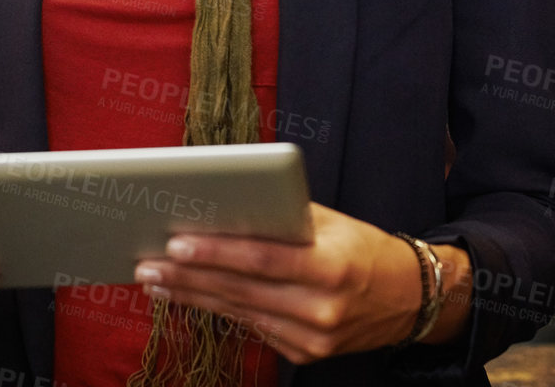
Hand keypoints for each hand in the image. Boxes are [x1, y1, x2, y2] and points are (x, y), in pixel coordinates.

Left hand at [131, 202, 460, 363]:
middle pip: (241, 290)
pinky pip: (252, 327)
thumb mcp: (330, 221)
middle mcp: (322, 307)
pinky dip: (218, 309)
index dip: (216, 253)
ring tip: (155, 280)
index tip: (175, 243)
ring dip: (192, 296)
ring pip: (240, 312)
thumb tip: (224, 202)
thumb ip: (282, 216)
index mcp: (331, 266)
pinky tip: (188, 296)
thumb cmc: (362, 247)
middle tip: (146, 263)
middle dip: (188, 277)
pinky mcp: (305, 354)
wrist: (408, 299)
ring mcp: (313, 338)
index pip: (261, 259)